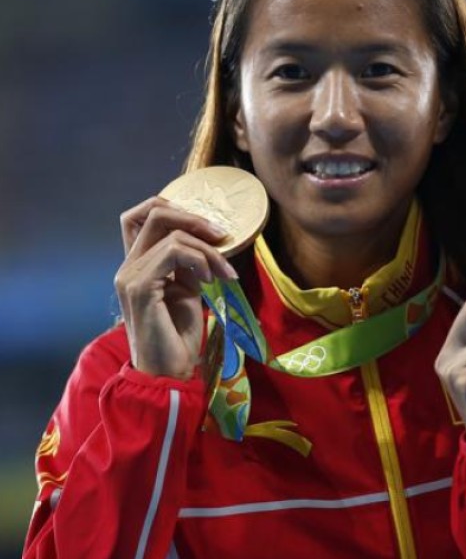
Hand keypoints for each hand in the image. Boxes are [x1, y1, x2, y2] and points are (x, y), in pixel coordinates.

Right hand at [114, 196, 236, 378]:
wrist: (169, 370)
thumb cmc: (178, 334)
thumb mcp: (187, 289)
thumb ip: (188, 263)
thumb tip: (208, 239)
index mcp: (137, 264)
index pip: (139, 215)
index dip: (174, 208)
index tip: (207, 227)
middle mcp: (127, 266)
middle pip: (154, 213)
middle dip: (195, 219)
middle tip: (223, 236)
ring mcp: (129, 276)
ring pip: (171, 234)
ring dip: (208, 250)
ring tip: (224, 272)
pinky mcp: (139, 288)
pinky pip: (172, 253)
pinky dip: (199, 260)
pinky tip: (209, 280)